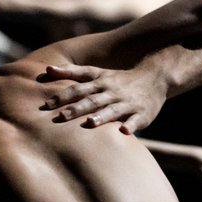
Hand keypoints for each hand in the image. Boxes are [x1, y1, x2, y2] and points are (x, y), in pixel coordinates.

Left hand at [38, 62, 167, 133]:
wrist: (154, 77)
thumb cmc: (118, 79)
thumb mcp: (96, 72)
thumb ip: (72, 72)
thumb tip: (47, 69)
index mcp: (99, 83)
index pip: (78, 88)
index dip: (63, 95)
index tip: (47, 104)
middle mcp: (111, 91)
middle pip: (92, 100)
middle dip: (77, 108)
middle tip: (61, 117)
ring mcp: (127, 102)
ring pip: (113, 109)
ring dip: (102, 116)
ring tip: (90, 123)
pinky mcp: (142, 113)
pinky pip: (135, 120)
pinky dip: (130, 126)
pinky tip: (124, 132)